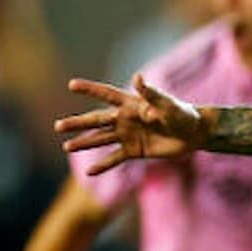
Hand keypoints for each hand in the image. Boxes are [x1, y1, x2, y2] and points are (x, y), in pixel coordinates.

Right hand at [54, 74, 207, 174]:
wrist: (194, 134)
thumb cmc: (183, 114)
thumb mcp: (168, 104)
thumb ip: (151, 94)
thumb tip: (138, 78)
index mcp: (131, 104)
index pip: (106, 94)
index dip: (90, 89)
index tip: (71, 85)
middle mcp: (125, 119)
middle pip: (97, 120)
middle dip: (78, 123)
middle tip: (57, 126)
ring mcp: (128, 135)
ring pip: (101, 139)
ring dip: (85, 143)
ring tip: (67, 147)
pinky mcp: (135, 151)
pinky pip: (115, 159)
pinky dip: (103, 166)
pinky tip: (89, 173)